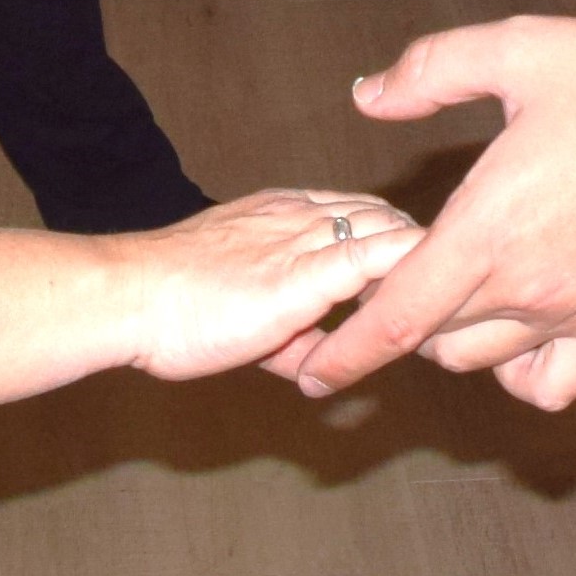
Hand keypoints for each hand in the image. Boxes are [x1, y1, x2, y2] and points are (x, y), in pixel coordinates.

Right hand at [123, 189, 426, 381]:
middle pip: (383, 214)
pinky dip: (410, 272)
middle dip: (414, 249)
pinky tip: (432, 292)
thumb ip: (289, 333)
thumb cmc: (170, 306)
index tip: (409, 274)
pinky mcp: (307, 274)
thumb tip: (317, 365)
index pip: (357, 210)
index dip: (387, 239)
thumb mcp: (241, 312)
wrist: (132, 297)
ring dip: (421, 262)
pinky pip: (377, 260)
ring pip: (388, 229)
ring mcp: (306, 239)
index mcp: (282, 211)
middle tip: (438, 292)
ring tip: (444, 300)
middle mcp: (301, 214)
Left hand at [286, 16, 575, 408]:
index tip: (313, 372)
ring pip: (485, 362)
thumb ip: (429, 72)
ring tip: (454, 294)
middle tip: (396, 281)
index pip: (397, 315)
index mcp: (490, 226)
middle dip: (400, 319)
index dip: (348, 352)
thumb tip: (367, 97)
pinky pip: (553, 384)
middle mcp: (530, 286)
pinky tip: (516, 335)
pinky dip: (521, 375)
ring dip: (455, 338)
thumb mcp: (514, 50)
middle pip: (434, 338)